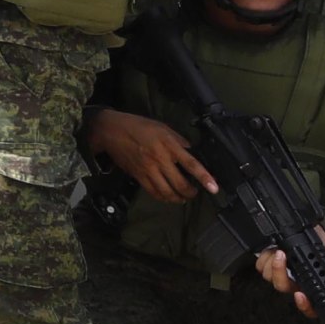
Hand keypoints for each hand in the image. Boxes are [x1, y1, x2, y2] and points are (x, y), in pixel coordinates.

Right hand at [85, 106, 216, 204]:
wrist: (110, 130)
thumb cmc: (137, 125)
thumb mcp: (161, 127)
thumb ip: (178, 139)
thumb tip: (191, 151)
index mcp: (168, 145)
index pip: (191, 164)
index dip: (204, 177)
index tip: (214, 188)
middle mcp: (159, 159)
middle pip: (180, 184)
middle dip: (191, 192)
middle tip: (195, 192)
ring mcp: (148, 169)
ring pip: (167, 192)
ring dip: (178, 198)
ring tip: (183, 197)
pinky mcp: (138, 176)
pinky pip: (153, 192)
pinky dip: (163, 198)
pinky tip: (168, 197)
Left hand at [252, 226, 324, 320]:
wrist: (304, 226)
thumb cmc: (318, 241)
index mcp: (310, 283)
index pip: (309, 307)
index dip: (304, 306)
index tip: (300, 296)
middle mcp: (294, 281)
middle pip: (283, 288)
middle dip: (279, 273)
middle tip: (282, 257)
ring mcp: (280, 272)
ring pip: (270, 277)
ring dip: (272, 262)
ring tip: (278, 249)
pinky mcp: (268, 263)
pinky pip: (261, 267)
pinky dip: (264, 258)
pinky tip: (271, 249)